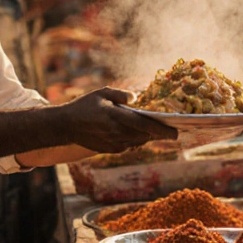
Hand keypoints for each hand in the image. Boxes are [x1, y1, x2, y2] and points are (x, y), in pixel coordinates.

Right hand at [63, 87, 177, 152]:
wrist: (66, 126)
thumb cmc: (84, 106)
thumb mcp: (101, 93)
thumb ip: (120, 95)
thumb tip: (136, 98)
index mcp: (115, 117)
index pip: (144, 125)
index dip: (162, 129)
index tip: (176, 132)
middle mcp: (116, 133)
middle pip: (145, 136)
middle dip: (159, 133)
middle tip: (173, 129)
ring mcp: (113, 143)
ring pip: (138, 142)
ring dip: (148, 137)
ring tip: (159, 131)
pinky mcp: (110, 150)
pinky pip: (129, 146)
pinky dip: (136, 140)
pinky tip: (139, 134)